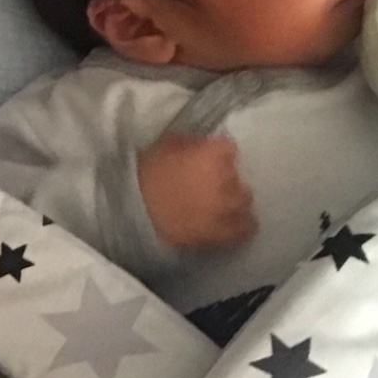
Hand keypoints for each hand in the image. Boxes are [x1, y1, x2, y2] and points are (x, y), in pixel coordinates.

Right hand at [136, 132, 256, 249]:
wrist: (132, 212)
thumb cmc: (145, 174)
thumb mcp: (165, 145)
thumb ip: (191, 144)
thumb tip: (202, 146)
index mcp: (213, 154)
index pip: (228, 147)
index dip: (218, 153)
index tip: (209, 157)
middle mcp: (228, 180)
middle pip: (239, 177)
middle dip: (228, 179)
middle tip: (211, 183)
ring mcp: (227, 209)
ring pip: (245, 203)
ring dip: (235, 202)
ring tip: (223, 206)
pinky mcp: (221, 233)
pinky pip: (243, 231)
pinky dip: (242, 228)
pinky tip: (234, 226)